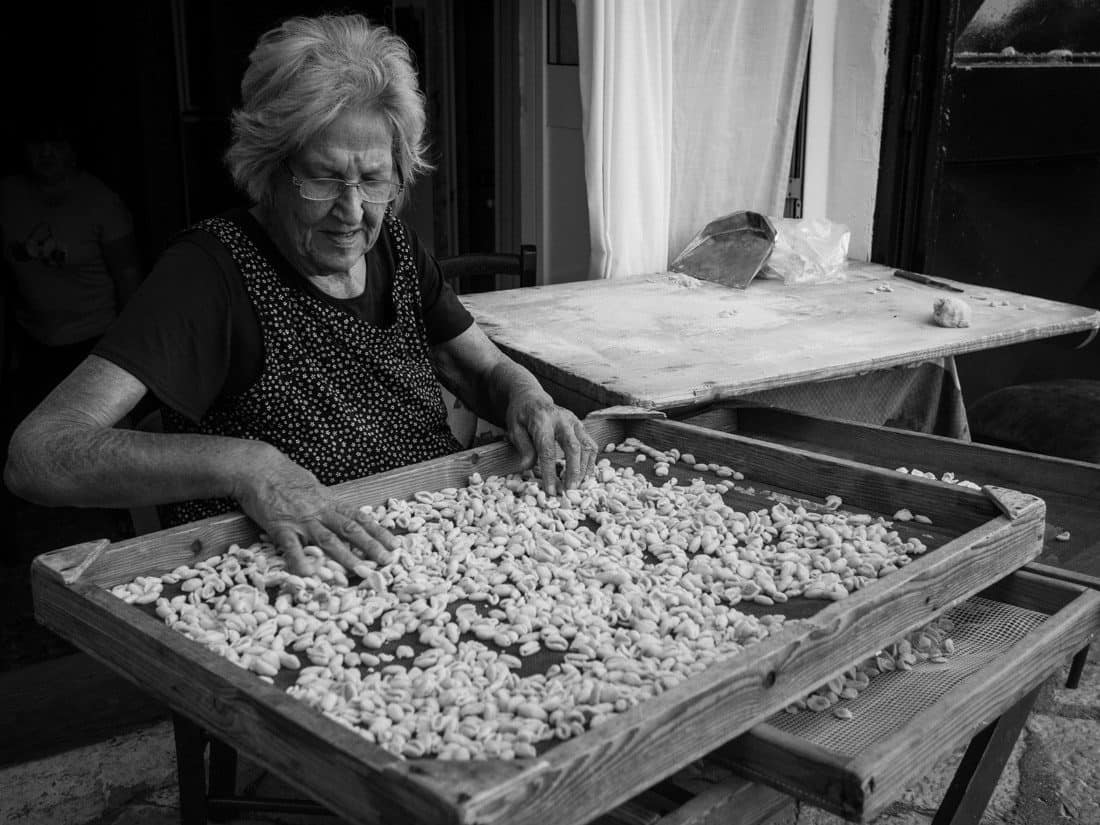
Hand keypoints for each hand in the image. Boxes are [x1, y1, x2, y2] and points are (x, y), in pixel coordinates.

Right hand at [232, 448, 396, 575]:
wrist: (259, 468)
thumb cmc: (284, 476)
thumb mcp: (313, 487)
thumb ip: (325, 502)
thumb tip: (338, 512)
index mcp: (329, 502)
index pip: (359, 517)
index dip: (378, 531)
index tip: (394, 543)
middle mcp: (320, 511)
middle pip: (350, 529)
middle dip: (371, 546)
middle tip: (387, 561)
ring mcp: (301, 520)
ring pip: (328, 540)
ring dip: (346, 557)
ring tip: (361, 571)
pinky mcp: (280, 527)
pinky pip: (292, 546)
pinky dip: (300, 560)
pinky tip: (308, 574)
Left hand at [505, 393, 598, 494]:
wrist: (531, 398)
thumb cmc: (520, 416)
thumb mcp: (514, 429)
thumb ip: (523, 447)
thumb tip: (529, 468)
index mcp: (542, 420)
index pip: (547, 449)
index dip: (550, 472)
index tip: (550, 490)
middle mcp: (562, 419)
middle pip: (573, 447)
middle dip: (573, 471)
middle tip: (570, 490)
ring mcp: (574, 421)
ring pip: (586, 446)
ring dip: (584, 468)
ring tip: (578, 485)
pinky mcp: (580, 425)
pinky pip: (590, 444)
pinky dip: (590, 461)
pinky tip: (585, 475)